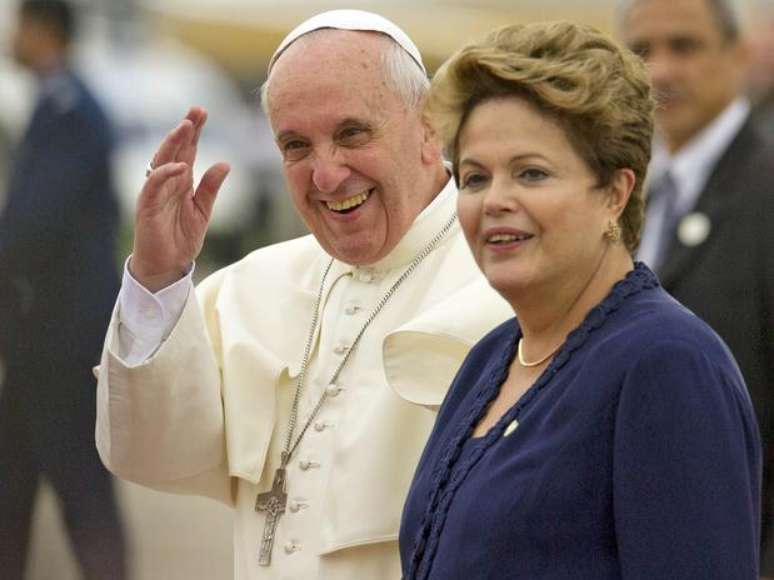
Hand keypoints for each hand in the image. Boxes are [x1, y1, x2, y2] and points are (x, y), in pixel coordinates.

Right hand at [130, 107, 229, 291]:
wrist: (166, 265)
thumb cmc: (181, 237)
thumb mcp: (203, 210)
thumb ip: (210, 187)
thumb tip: (225, 163)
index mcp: (181, 181)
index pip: (187, 150)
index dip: (194, 132)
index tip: (203, 112)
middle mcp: (167, 182)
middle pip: (175, 149)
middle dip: (185, 129)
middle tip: (196, 110)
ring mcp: (155, 192)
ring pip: (162, 161)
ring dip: (174, 143)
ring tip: (186, 127)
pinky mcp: (146, 206)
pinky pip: (154, 185)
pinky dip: (166, 174)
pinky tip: (180, 166)